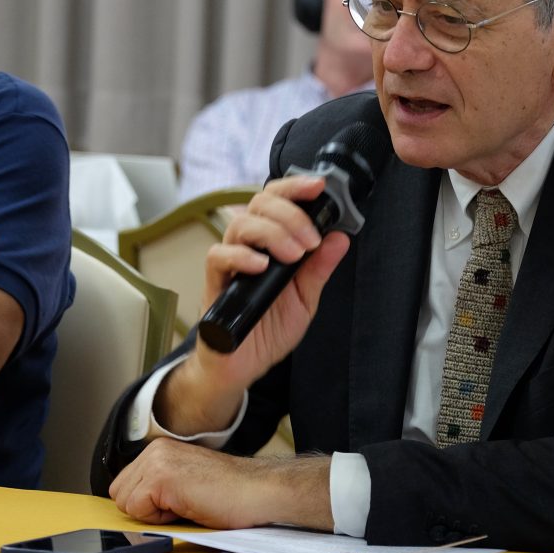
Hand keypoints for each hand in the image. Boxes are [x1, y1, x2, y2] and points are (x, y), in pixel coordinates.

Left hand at [109, 438, 331, 529]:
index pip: (124, 484)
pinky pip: (137, 509)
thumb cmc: (229, 493)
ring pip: (126, 502)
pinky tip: (187, 505)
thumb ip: (158, 484)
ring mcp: (157, 460)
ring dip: (153, 513)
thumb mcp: (184, 481)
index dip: (147, 503)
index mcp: (160, 448)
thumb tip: (134, 502)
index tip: (176, 501)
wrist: (256, 491)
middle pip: (120, 493)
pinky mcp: (161, 476)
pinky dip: (160, 517)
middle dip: (146, 508)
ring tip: (186, 503)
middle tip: (181, 503)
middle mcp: (155, 449)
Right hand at [196, 176, 350, 390]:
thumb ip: (318, 269)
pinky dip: (241, 256)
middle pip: (259, 205)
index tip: (318, 186)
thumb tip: (339, 238)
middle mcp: (248, 246)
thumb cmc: (267, 329)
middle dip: (290, 214)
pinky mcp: (214, 283)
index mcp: (270, 243)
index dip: (294, 187)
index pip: (277, 201)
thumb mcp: (304, 299)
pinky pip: (219, 256)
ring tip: (292, 255)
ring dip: (271, 233)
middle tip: (310, 240)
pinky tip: (262, 266)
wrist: (241, 366)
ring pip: (240, 225)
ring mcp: (229, 263)